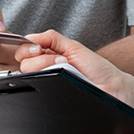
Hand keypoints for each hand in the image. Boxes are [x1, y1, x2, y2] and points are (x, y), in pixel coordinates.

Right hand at [16, 30, 130, 101]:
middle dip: (40, 58)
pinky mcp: (49, 97)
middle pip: (23, 63)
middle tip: (60, 59)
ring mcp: (47, 84)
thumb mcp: (74, 47)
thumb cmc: (96, 69)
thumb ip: (52, 38)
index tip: (38, 48)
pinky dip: (45, 80)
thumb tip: (32, 37)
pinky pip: (35, 90)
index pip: (25, 51)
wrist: (109, 87)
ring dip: (46, 67)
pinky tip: (60, 78)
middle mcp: (45, 70)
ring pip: (27, 75)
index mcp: (49, 56)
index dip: (27, 48)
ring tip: (65, 67)